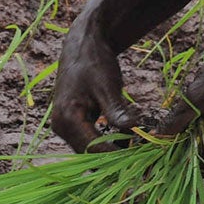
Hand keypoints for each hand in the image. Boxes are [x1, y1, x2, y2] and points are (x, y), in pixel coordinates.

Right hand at [50, 26, 143, 152]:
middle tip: (143, 157)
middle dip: (116, 156)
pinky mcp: (71, 125)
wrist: (83, 45)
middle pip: (90, 154)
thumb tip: (134, 131)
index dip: (117, 156)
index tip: (141, 158)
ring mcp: (64, 127)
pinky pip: (89, 142)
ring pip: (90, 150)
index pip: (93, 149)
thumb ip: (116, 111)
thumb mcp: (107, 86)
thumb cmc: (94, 62)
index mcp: (67, 118)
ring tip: (138, 147)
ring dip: (112, 151)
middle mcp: (60, 127)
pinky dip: (107, 143)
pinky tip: (127, 139)